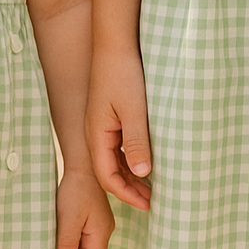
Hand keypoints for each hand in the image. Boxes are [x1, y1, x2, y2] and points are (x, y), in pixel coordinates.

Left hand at [55, 168, 114, 248]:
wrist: (83, 165)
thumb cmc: (75, 190)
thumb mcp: (68, 217)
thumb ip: (68, 242)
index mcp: (100, 233)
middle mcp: (104, 231)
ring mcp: (100, 224)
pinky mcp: (95, 218)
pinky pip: (87, 240)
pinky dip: (76, 248)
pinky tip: (63, 248)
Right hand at [85, 47, 151, 209]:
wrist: (115, 44)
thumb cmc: (123, 74)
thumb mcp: (133, 110)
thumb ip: (136, 141)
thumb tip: (142, 173)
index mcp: (97, 134)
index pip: (107, 176)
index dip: (127, 194)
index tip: (147, 205)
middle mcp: (95, 133)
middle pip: (109, 172)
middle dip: (130, 189)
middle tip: (153, 202)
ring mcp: (100, 125)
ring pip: (113, 161)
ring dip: (131, 176)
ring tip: (152, 188)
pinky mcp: (109, 117)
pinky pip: (117, 147)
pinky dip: (130, 160)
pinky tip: (146, 163)